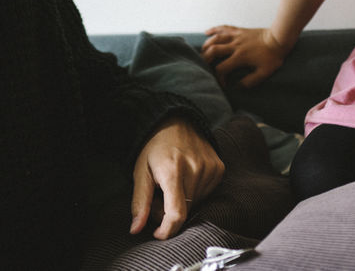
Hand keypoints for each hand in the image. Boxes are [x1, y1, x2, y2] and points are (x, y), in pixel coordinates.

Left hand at [130, 118, 224, 239]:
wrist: (176, 121)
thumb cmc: (154, 148)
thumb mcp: (140, 172)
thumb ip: (140, 203)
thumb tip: (136, 229)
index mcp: (172, 171)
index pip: (176, 214)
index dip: (167, 230)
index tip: (158, 233)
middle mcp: (194, 169)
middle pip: (185, 211)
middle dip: (170, 212)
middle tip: (159, 197)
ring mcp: (209, 168)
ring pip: (196, 203)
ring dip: (183, 201)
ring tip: (172, 184)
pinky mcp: (219, 168)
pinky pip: (207, 193)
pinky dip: (195, 192)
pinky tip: (187, 177)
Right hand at [201, 26, 288, 86]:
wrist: (279, 38)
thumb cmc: (273, 56)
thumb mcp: (264, 73)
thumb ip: (250, 81)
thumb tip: (237, 87)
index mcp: (240, 57)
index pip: (222, 68)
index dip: (219, 77)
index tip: (222, 83)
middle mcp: (235, 46)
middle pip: (213, 51)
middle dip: (205, 59)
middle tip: (203, 66)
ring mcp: (236, 36)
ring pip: (216, 38)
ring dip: (207, 45)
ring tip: (202, 52)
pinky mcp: (239, 30)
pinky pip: (224, 28)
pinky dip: (214, 29)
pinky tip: (207, 32)